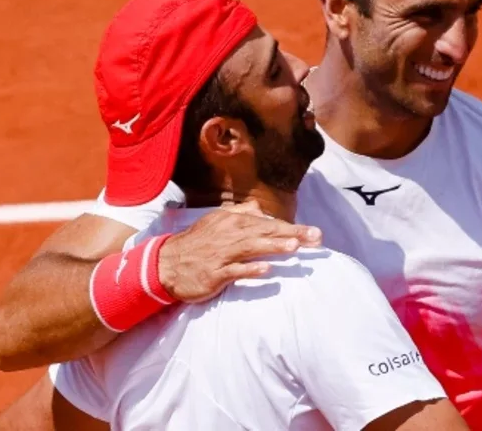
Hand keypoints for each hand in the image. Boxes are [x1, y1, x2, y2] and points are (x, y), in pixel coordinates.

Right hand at [156, 202, 321, 302]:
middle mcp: (229, 234)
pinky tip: (266, 270)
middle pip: (265, 233)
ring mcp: (222, 254)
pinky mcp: (215, 273)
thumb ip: (239, 214)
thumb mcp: (216, 222)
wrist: (165, 264)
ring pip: (252, 248)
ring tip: (295, 247)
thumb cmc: (196, 244)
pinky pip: (235, 271)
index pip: (268, 223)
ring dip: (274, 246)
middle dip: (292, 234)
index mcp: (232, 221)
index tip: (316, 232)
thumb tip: (258, 208)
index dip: (292, 227)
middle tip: (316, 237)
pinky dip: (250, 270)